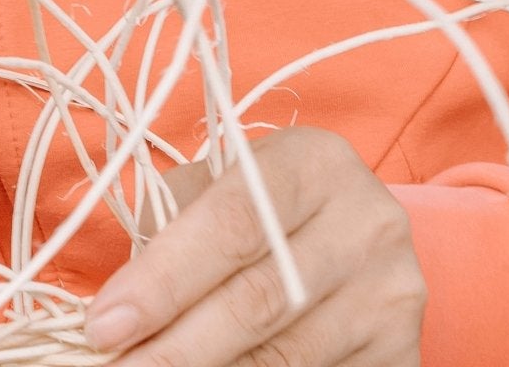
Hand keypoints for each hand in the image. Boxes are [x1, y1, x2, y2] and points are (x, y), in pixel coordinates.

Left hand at [83, 129, 424, 366]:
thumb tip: (118, 303)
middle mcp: (367, 220)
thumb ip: (177, 221)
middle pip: (256, 300)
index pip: (232, 224)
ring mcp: (392, 290)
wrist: (357, 236)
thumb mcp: (228, 184)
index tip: (105, 323)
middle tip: (118, 366)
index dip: (163, 280)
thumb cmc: (268, 207)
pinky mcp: (403, 349)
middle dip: (175, 345)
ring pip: (284, 356)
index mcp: (316, 161)